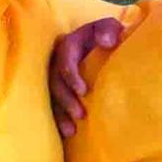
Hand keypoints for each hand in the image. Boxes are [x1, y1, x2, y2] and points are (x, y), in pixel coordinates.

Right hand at [49, 16, 127, 133]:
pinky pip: (53, 105)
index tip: (84, 91)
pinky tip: (65, 134)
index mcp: (68, 45)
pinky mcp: (58, 90)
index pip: (65, 60)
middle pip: (55, 82)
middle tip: (80, 115)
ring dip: (59, 114)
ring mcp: (55, 77)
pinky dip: (58, 120)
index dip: (72, 76)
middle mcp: (57, 61)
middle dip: (66, 100)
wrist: (104, 43)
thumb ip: (109, 30)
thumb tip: (108, 42)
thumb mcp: (109, 27)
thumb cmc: (108, 35)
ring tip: (71, 131)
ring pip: (51, 97)